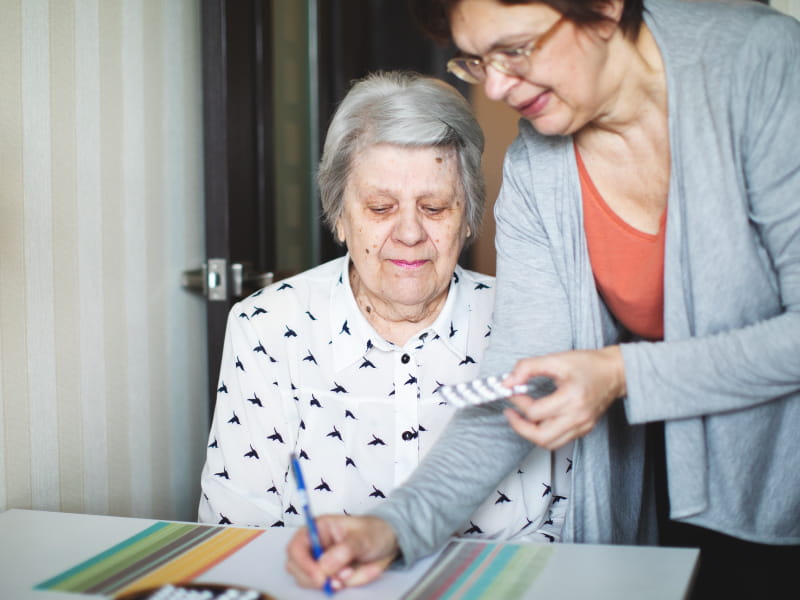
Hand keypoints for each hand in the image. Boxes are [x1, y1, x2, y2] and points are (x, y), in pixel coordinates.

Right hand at [285, 514, 398, 590]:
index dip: (302, 562)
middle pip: (295, 567)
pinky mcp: (328, 576)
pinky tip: (351, 577)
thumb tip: (323, 566)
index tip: (318, 576)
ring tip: (349, 573)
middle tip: (338, 579)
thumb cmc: (374, 532)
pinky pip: (326, 587)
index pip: (296, 546)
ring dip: (329, 582)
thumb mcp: (363, 538)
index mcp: (317, 529)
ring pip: (309, 581)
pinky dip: (338, 587)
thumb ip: (343, 551)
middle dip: (315, 577)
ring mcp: (319, 563)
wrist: (388, 544)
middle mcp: (314, 546)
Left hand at [503, 346, 626, 449]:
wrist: (614, 372)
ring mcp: (582, 426)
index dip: (518, 402)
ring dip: (531, 433)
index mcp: (572, 398)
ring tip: (522, 418)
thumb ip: (528, 367)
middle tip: (511, 413)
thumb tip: (508, 381)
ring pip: (549, 443)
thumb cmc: (589, 364)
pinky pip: (559, 440)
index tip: (513, 391)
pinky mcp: (584, 429)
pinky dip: (545, 433)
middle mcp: (578, 417)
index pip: (536, 412)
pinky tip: (539, 419)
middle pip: (541, 437)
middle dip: (520, 427)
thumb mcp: (555, 359)